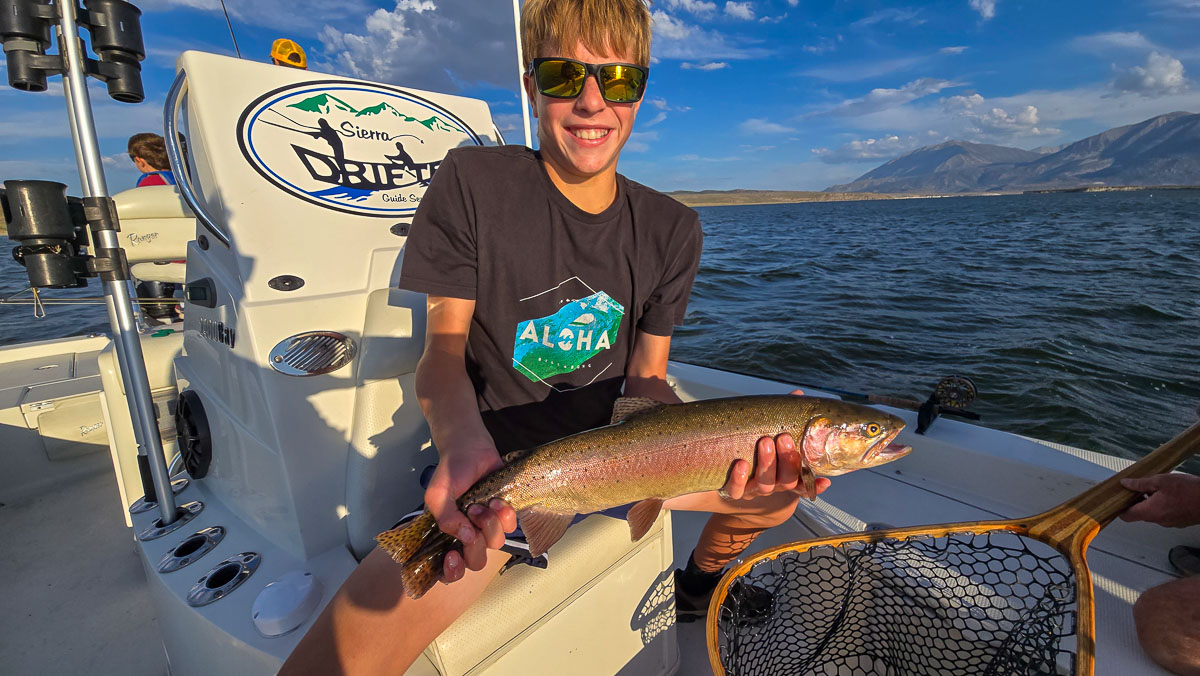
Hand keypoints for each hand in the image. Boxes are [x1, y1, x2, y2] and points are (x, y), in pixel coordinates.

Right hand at [423, 438, 517, 583]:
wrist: (472, 448)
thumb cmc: (451, 470)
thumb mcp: (438, 493)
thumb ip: (446, 517)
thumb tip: (466, 537)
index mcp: (447, 535)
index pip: (447, 569)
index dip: (451, 570)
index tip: (452, 555)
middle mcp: (467, 535)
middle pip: (475, 561)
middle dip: (476, 543)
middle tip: (472, 515)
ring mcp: (486, 527)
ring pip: (495, 544)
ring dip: (490, 523)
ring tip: (483, 503)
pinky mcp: (503, 516)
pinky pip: (511, 528)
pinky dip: (505, 514)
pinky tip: (497, 500)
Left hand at [720, 389, 831, 501]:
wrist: (717, 468)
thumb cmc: (750, 446)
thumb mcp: (768, 433)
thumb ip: (784, 418)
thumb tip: (797, 395)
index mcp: (783, 474)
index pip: (803, 483)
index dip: (815, 485)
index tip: (825, 480)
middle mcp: (772, 484)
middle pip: (787, 480)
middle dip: (787, 460)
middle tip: (784, 438)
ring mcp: (752, 489)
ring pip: (765, 484)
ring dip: (767, 464)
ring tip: (765, 442)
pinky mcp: (732, 491)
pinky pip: (737, 490)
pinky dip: (739, 479)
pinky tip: (741, 464)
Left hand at [1120, 473, 1199, 527]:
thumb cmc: (1188, 490)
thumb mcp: (1160, 481)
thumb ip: (1140, 484)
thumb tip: (1125, 484)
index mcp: (1150, 511)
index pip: (1126, 516)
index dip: (1119, 508)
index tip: (1118, 499)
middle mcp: (1158, 520)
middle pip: (1139, 514)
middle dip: (1136, 501)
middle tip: (1137, 488)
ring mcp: (1170, 523)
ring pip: (1153, 513)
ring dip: (1150, 502)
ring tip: (1155, 488)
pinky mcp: (1179, 521)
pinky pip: (1165, 514)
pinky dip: (1162, 506)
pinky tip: (1168, 494)